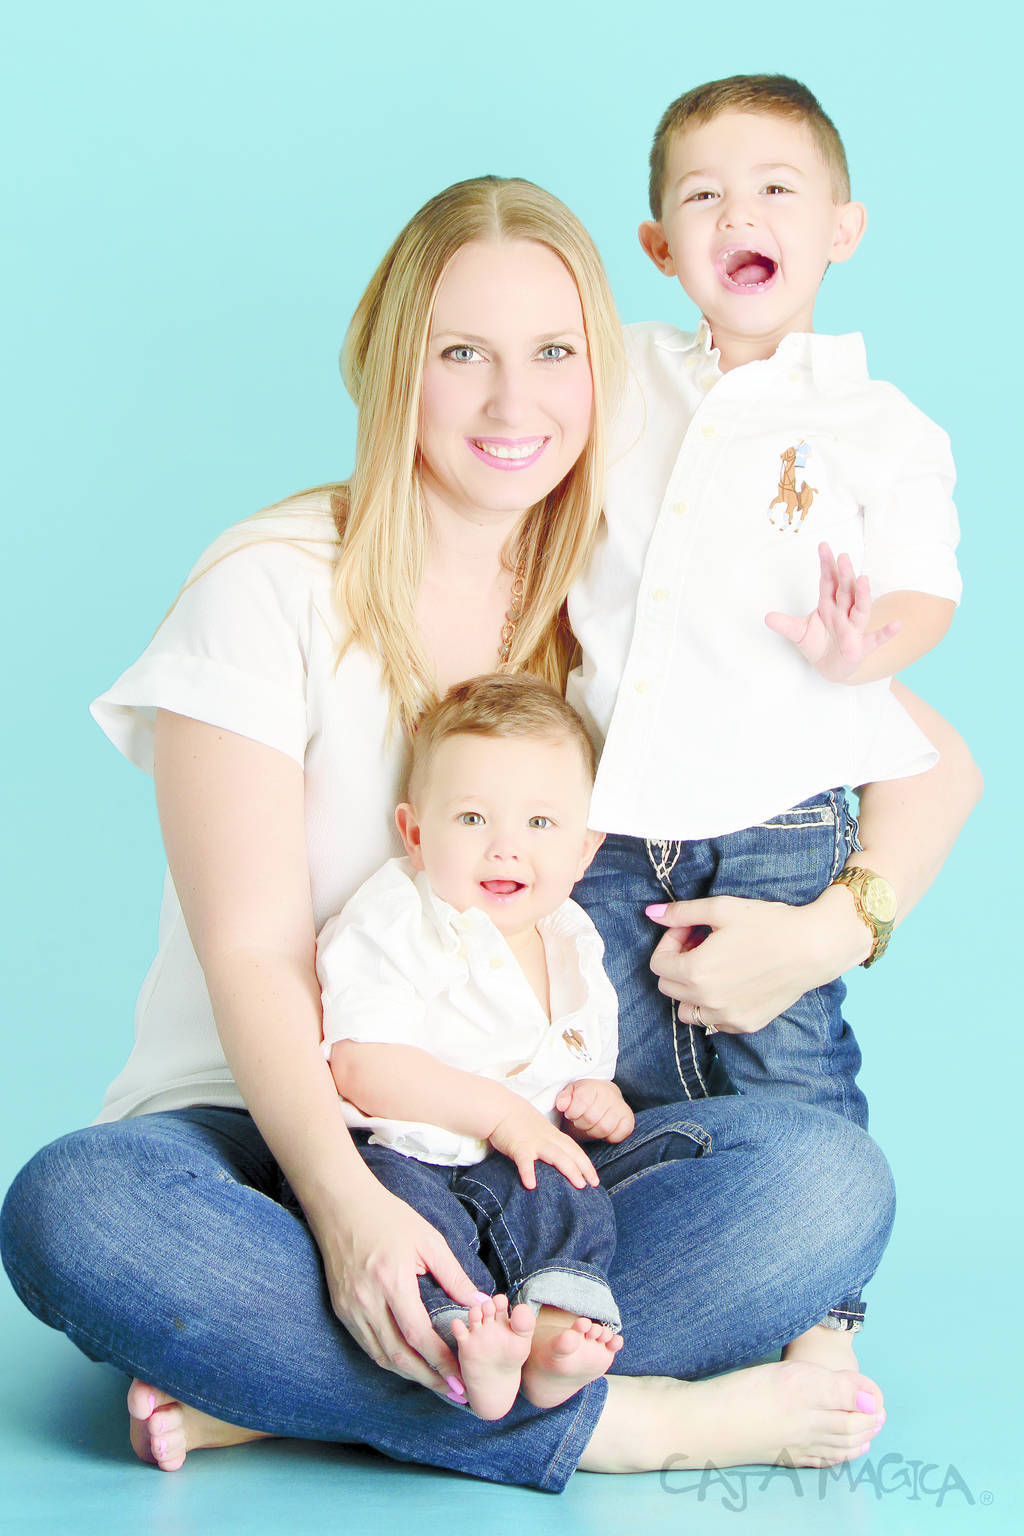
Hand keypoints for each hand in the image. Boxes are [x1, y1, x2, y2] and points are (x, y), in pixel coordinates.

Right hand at [313, 1178, 480, 1393]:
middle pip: (399, 1356)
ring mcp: (350, 1308)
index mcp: (392, 1282)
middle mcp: (368, 1301)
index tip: (462, 1376)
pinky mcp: (341, 1309)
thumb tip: (480, 1302)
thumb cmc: (388, 1217)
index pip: (419, 1336)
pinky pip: (367, 1344)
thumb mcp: (428, 1240)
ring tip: (435, 1382)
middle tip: (453, 1391)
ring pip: (381, 1356)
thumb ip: (454, 1275)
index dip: (441, 1361)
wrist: (342, 1205)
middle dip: (429, 1378)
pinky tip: (407, 1362)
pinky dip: (388, 1359)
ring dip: (409, 1374)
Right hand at [488, 1103, 600, 1189]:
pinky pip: (525, 1161)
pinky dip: (528, 1172)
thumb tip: (556, 1161)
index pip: (574, 1149)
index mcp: (553, 1135)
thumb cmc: (518, 1122)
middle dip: (584, 1168)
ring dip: (569, 1169)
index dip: (586, 1164)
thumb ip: (548, 1143)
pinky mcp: (518, 1146)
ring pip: (556, 1155)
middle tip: (594, 1185)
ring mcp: (534, 1142)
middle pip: (571, 1153)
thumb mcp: (539, 1131)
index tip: (595, 1179)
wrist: (500, 1108)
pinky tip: (531, 1185)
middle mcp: (547, 1138)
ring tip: (579, 1185)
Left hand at [554, 1079, 634, 1142]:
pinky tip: (603, 1130)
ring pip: (604, 1128)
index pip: (581, 1102)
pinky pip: (619, 1135)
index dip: (573, 1113)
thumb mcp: (569, 1094)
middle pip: (591, 1119)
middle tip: (581, 1120)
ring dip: (594, 1131)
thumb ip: (563, 1098)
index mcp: (593, 1086)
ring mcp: (621, 1107)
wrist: (602, 1097)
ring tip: (591, 1125)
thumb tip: (562, 1105)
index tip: (571, 1113)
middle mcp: (610, 1094)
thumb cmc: (584, 1097)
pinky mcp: (629, 1120)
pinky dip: (609, 1137)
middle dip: (582, 1124)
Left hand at [645, 885, 870, 1034]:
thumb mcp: (721, 909)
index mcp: (695, 972)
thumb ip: (681, 913)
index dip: (670, 942)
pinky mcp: (746, 1024)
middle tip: (704, 943)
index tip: (691, 930)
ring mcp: (727, 1017)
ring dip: (692, 989)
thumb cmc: (768, 924)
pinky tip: (733, 981)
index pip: (658, 965)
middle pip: (669, 987)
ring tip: (715, 965)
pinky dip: (714, 1005)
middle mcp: (707, 1001)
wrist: (813, 948)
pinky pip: (714, 1022)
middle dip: (679, 963)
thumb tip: (651, 914)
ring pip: (688, 1010)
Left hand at [765, 543, 900, 683]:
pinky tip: (896, 625)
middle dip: (844, 574)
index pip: (828, 582)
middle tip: (843, 556)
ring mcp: (854, 628)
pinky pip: (875, 639)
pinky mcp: (860, 647)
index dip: (826, 566)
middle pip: (845, 591)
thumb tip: (766, 617)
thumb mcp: (798, 633)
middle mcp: (843, 613)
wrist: (830, 667)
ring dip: (862, 595)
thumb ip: (785, 625)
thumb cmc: (818, 643)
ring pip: (860, 609)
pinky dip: (886, 633)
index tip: (823, 547)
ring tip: (863, 579)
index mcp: (829, 605)